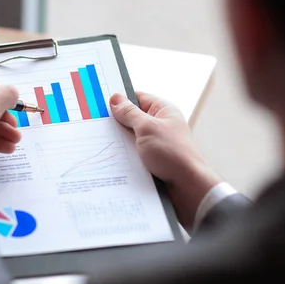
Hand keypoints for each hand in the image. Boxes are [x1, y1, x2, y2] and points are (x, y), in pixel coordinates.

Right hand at [110, 92, 221, 227]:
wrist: (188, 186)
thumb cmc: (173, 153)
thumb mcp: (147, 128)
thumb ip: (130, 113)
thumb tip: (116, 98)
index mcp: (163, 110)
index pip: (138, 97)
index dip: (121, 100)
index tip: (101, 104)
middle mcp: (160, 125)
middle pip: (132, 118)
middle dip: (117, 123)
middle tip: (96, 125)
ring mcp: (155, 143)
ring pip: (130, 137)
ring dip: (119, 141)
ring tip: (100, 142)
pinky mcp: (151, 159)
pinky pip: (132, 152)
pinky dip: (123, 155)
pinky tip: (110, 157)